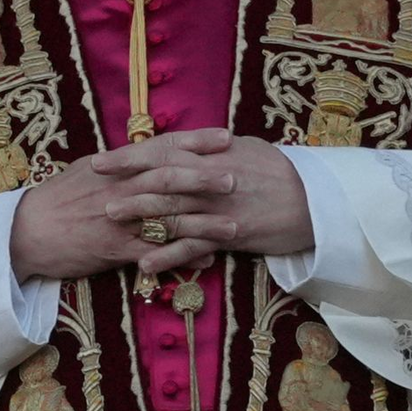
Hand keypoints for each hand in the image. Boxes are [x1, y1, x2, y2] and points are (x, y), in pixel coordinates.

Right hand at [9, 129, 237, 282]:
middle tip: (237, 178)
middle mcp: (121, 188)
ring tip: (234, 226)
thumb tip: (152, 151)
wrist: (26, 231)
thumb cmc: (58, 198)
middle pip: (170, 179)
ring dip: (204, 223)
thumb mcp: (90, 170)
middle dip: (205, 178)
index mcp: (117, 165)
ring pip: (168, 218)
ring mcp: (119, 219)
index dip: (195, 141)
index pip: (162, 146)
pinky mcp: (114, 249)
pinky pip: (154, 253)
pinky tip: (206, 260)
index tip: (225, 137)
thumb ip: (124, 163)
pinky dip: (182, 257)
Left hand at [95, 132, 314, 277]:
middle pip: (161, 179)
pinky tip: (144, 264)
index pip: (164, 150)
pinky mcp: (230, 235)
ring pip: (173, 210)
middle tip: (96, 192)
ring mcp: (220, 207)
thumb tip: (184, 146)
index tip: (100, 160)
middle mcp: (213, 177)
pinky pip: (193, 246)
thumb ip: (211, 150)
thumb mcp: (245, 150)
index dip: (129, 156)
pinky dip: (167, 254)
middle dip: (125, 185)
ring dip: (139, 216)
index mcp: (214, 153)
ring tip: (109, 221)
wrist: (315, 200)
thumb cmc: (279, 172)